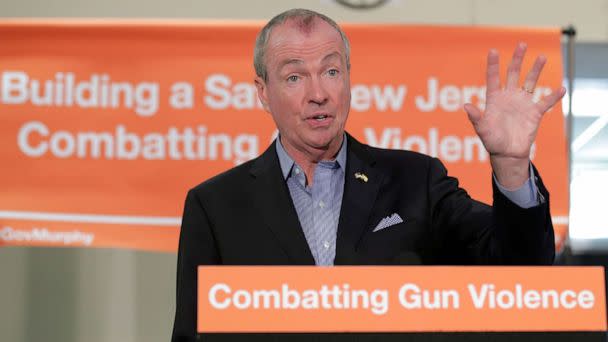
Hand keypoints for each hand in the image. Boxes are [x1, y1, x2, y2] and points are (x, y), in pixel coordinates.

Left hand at [463, 42, 565, 188]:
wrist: (507, 153)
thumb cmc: (492, 141)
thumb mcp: (482, 129)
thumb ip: (476, 117)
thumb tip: (466, 105)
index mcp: (494, 99)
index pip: (493, 78)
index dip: (494, 65)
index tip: (493, 51)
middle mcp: (509, 97)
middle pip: (513, 74)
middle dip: (517, 59)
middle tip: (522, 44)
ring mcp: (522, 104)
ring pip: (530, 82)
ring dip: (536, 70)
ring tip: (542, 57)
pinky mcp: (534, 113)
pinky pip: (546, 102)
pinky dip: (553, 96)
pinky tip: (561, 88)